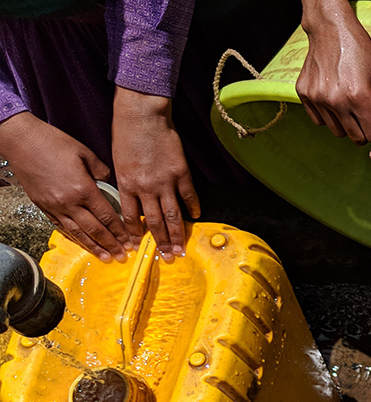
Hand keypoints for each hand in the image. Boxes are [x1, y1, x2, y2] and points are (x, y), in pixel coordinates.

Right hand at [0, 113, 129, 261]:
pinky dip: (74, 238)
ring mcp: (54, 206)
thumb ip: (101, 170)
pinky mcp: (43, 206)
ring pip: (78, 233)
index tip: (130, 240)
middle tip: (123, 255)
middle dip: (111, 244)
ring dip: (94, 247)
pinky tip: (83, 244)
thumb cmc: (53, 143)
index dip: (120, 231)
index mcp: (84, 189)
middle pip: (95, 229)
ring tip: (106, 258)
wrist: (22, 142)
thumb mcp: (85, 153)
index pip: (107, 216)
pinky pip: (62, 227)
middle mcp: (69, 202)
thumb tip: (111, 181)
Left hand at [112, 87, 198, 261]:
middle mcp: (145, 188)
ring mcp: (165, 181)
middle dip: (160, 242)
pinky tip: (195, 217)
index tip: (139, 246)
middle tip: (167, 257)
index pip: (131, 217)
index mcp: (126, 185)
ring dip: (177, 234)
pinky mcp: (181, 173)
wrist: (143, 116)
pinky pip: (189, 196)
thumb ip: (126, 182)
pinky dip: (193, 208)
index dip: (135, 234)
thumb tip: (135, 200)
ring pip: (172, 215)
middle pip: (154, 222)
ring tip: (181, 249)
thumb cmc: (126, 134)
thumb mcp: (117, 161)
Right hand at [297, 0, 370, 144]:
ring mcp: (317, 98)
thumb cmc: (359, 50)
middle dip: (363, 133)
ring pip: (336, 131)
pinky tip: (335, 103)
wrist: (331, 29)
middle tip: (366, 121)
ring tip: (350, 110)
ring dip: (345, 126)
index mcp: (358, 97)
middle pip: (354, 137)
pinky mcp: (304, 94)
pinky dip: (328, 117)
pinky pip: (318, 120)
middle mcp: (336, 101)